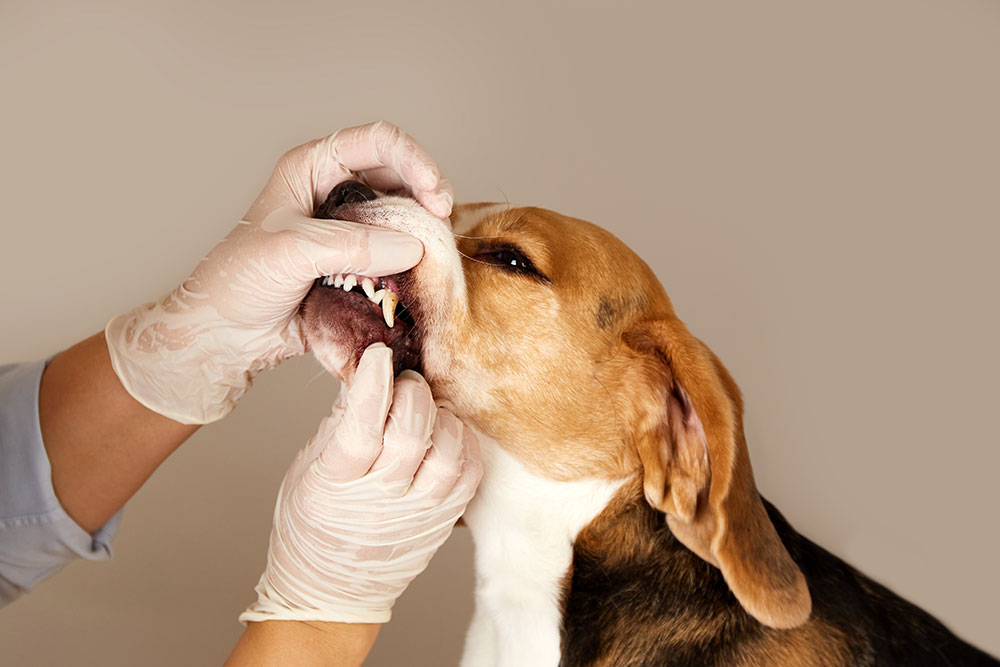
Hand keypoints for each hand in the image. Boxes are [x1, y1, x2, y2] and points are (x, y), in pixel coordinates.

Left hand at [106, 121, 452, 423]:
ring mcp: (350, 232)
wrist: (225, 336)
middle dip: (427, 203)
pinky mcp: (359, 268)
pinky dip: (414, 270)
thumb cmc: (239, 281)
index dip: (416, 162)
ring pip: (405, 223)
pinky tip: (421, 284)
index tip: (437, 198)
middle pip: (401, 180)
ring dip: (423, 240)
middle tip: (441, 234)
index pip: (379, 143)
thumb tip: (411, 246)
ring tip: (433, 263)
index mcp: (313, 169)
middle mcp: (337, 193)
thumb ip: (350, 245)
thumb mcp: (291, 252)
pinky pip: (399, 261)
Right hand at [240, 344, 482, 623]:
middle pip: (409, 434)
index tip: (377, 355)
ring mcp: (418, 513)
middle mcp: (380, 499)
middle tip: (405, 381)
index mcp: (334, 482)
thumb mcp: (307, 469)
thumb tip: (364, 374)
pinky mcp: (443, 521)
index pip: (360, 425)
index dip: (373, 384)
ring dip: (441, 417)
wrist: (330, 594)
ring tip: (427, 407)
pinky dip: (464, 445)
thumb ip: (338, 422)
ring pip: (445, 453)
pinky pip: (467, 476)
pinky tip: (448, 432)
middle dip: (411, 393)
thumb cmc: (311, 527)